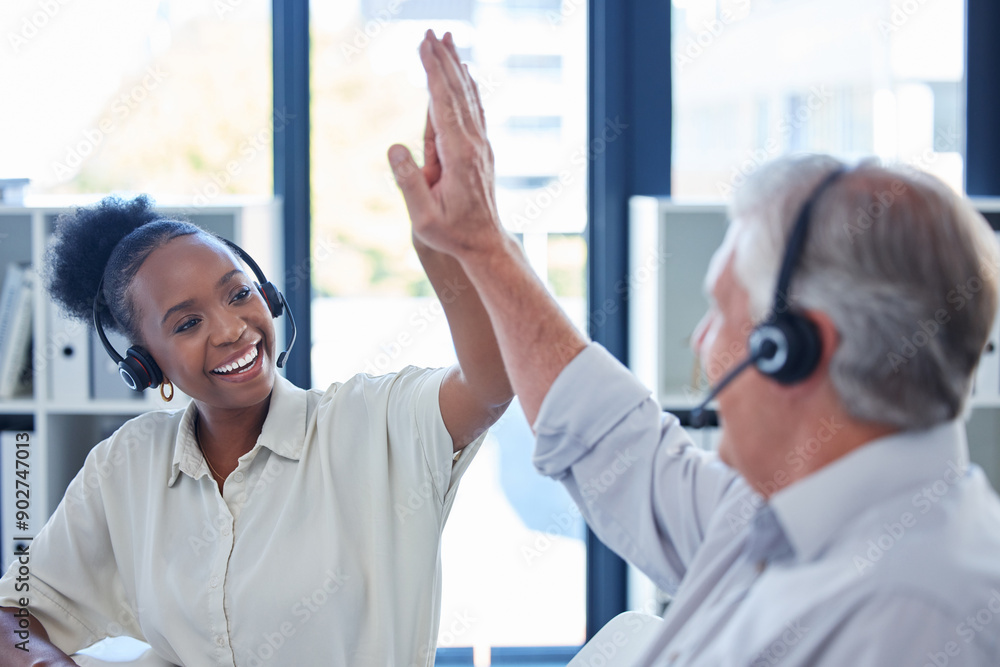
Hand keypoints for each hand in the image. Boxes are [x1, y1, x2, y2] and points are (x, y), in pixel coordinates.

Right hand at [388, 31, 505, 259]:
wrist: (485, 244)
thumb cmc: (452, 234)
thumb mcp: (423, 218)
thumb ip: (409, 182)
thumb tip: (394, 148)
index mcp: (458, 155)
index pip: (443, 103)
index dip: (433, 72)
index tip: (424, 45)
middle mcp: (474, 144)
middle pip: (457, 92)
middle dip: (443, 60)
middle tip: (431, 31)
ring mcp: (481, 146)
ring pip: (468, 97)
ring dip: (456, 67)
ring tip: (447, 40)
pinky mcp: (482, 150)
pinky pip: (475, 110)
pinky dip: (468, 88)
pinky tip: (464, 75)